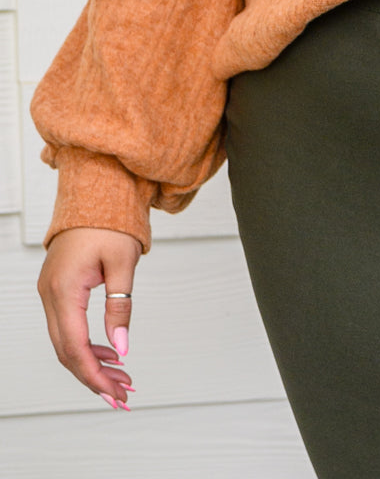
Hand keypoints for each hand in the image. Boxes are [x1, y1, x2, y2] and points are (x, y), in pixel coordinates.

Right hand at [38, 227, 140, 407]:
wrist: (96, 189)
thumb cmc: (110, 220)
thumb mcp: (123, 262)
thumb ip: (120, 307)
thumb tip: (121, 348)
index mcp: (64, 290)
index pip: (75, 347)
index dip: (95, 375)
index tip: (116, 393)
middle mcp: (50, 295)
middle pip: (67, 351)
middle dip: (94, 377)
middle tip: (122, 395)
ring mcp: (50, 293)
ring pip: (66, 342)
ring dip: (92, 363)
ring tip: (121, 378)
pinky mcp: (57, 289)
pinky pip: (68, 326)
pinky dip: (87, 344)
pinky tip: (109, 353)